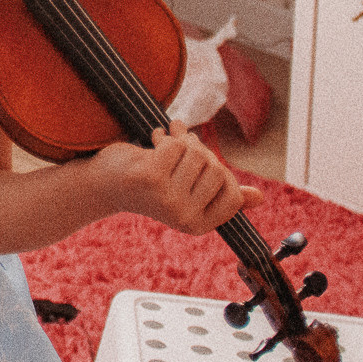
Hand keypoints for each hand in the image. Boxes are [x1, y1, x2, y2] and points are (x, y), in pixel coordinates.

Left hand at [90, 121, 263, 234]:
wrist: (104, 182)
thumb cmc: (150, 184)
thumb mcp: (187, 191)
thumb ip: (220, 194)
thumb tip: (258, 198)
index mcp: (197, 225)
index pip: (233, 194)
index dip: (221, 173)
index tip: (203, 163)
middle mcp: (184, 217)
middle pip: (217, 170)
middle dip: (200, 151)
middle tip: (182, 144)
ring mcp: (168, 200)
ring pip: (197, 154)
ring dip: (182, 140)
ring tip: (167, 140)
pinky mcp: (151, 178)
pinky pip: (177, 145)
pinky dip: (167, 136)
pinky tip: (155, 138)